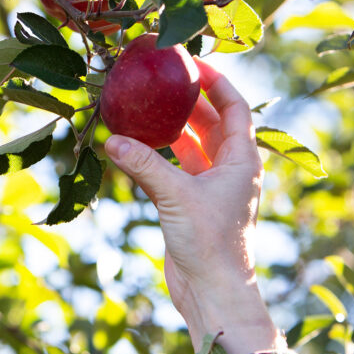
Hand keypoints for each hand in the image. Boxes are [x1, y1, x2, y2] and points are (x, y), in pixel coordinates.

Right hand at [104, 57, 282, 353]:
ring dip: (171, 126)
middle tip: (162, 78)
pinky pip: (175, 167)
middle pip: (212, 122)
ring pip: (192, 144)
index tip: (192, 62)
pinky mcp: (191, 203)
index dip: (217, 81)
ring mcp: (211, 186)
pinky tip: (135, 143)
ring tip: (145, 103)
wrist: (213, 291)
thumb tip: (111, 138)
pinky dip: (158, 154)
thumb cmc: (210, 244)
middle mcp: (230, 169)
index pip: (235, 107)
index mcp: (242, 160)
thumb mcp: (176, 197)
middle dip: (188, 100)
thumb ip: (144, 165)